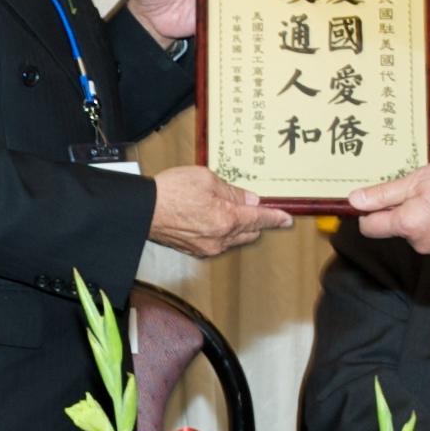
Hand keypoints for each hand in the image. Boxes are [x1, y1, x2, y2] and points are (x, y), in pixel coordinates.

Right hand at [150, 165, 293, 257]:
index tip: (286, 219)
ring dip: (238, 227)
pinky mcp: (195, 251)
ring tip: (223, 208)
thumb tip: (249, 200)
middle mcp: (220, 239)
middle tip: (251, 206)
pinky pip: (219, 243)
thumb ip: (232, 192)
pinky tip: (210, 219)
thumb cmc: (171, 191)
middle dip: (255, 220)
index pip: (260, 220)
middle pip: (250, 232)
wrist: (143, 210)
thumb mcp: (207, 179)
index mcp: (227, 219)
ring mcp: (208, 248)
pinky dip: (222, 233)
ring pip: (235, 239)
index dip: (276, 218)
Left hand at [349, 158, 429, 254]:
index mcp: (407, 225)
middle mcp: (419, 243)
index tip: (374, 198)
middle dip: (400, 210)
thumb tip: (355, 201)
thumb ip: (383, 194)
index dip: (368, 212)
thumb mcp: (415, 180)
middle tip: (417, 189)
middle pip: (394, 228)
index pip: (370, 227)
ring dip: (418, 216)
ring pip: (414, 232)